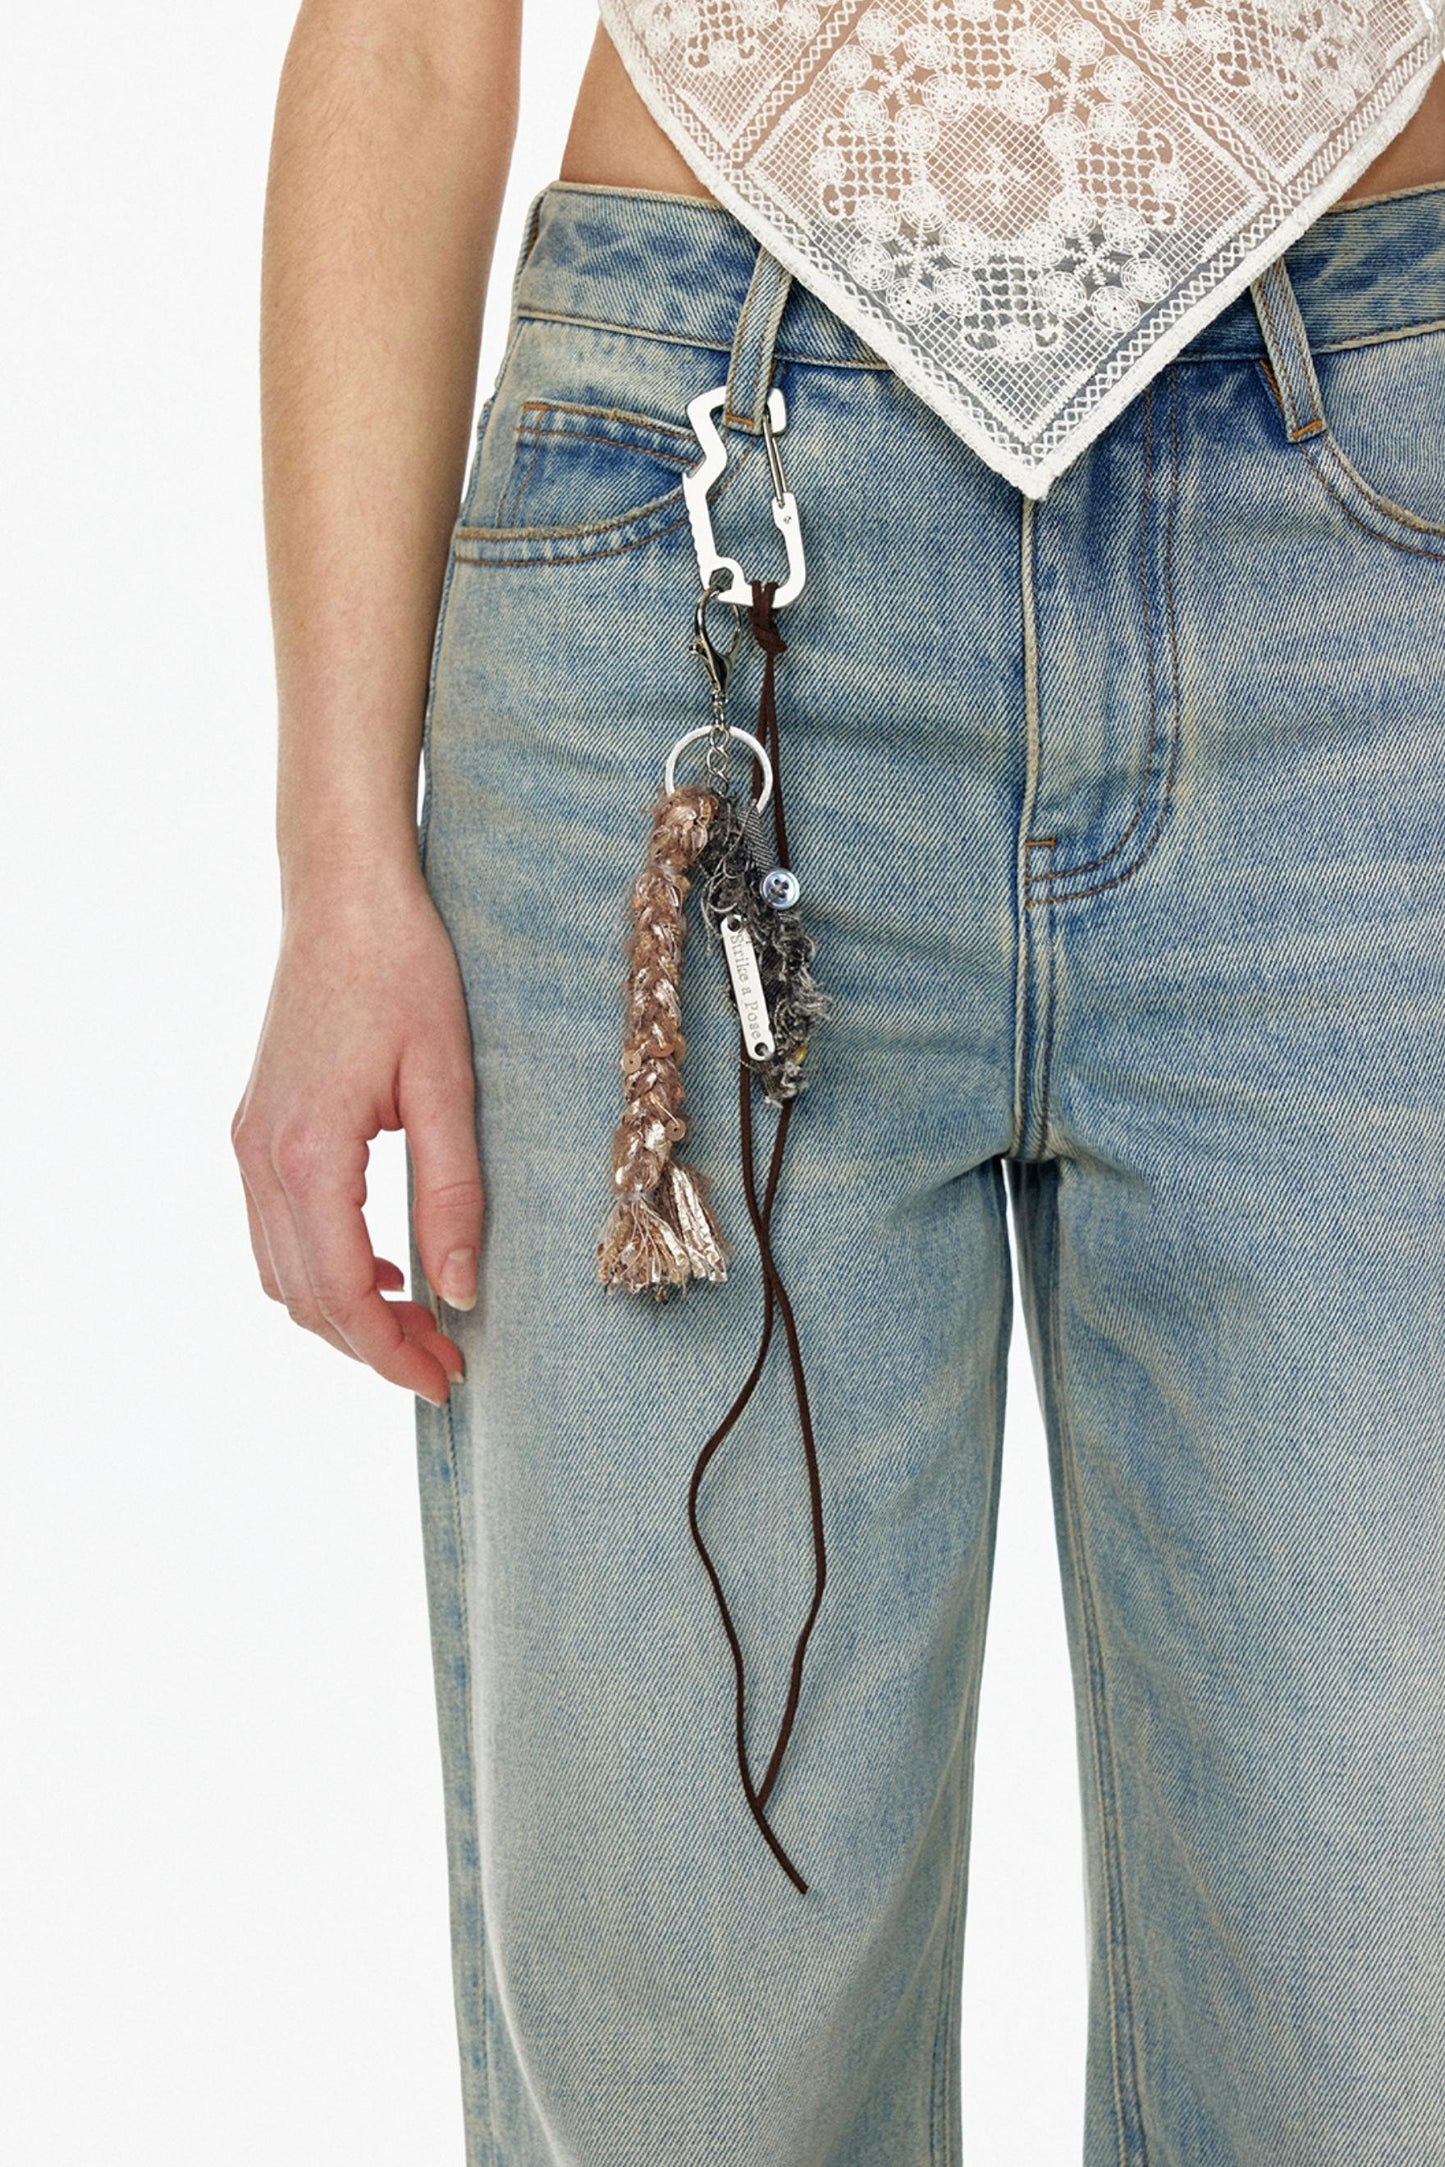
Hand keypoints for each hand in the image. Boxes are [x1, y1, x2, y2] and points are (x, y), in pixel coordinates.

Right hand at [231, 876, 481, 1405]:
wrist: (343, 897)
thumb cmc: (403, 973)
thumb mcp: (448, 1083)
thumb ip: (453, 1192)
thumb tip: (460, 1291)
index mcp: (309, 1154)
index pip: (344, 1293)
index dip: (392, 1352)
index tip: (446, 1380)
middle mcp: (261, 1157)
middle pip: (304, 1298)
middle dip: (373, 1346)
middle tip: (445, 1366)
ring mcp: (249, 1142)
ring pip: (281, 1273)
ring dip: (345, 1313)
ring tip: (420, 1326)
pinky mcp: (256, 1127)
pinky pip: (275, 1231)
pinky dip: (322, 1269)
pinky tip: (383, 1265)